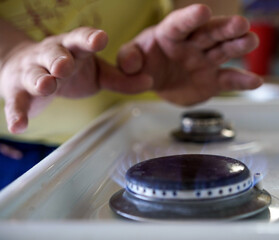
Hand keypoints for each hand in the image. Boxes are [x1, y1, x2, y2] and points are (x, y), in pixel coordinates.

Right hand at [0, 26, 151, 133]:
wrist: (25, 68)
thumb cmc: (70, 69)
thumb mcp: (97, 72)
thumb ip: (121, 79)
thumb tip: (150, 81)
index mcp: (74, 48)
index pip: (81, 39)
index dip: (89, 38)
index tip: (100, 38)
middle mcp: (51, 56)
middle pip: (54, 54)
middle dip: (60, 59)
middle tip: (66, 65)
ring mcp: (32, 72)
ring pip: (34, 74)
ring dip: (39, 79)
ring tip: (46, 86)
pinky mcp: (17, 92)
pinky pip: (16, 102)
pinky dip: (16, 113)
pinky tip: (19, 126)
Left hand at [118, 4, 261, 105]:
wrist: (159, 82)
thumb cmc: (145, 64)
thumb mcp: (131, 60)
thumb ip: (128, 60)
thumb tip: (132, 65)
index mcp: (170, 34)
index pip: (180, 23)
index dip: (190, 17)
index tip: (203, 11)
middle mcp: (192, 44)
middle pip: (210, 33)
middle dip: (225, 28)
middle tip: (240, 24)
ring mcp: (205, 61)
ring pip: (224, 51)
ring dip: (238, 46)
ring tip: (251, 41)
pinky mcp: (214, 80)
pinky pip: (229, 79)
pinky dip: (242, 81)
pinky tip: (255, 81)